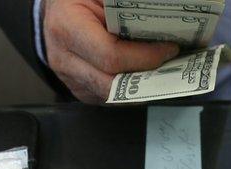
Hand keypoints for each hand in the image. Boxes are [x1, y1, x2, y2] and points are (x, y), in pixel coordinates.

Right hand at [43, 0, 179, 102]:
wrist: (56, 10)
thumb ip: (127, 6)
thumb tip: (163, 11)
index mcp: (67, 28)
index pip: (110, 56)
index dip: (145, 56)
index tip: (169, 48)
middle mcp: (64, 59)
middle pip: (113, 84)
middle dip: (149, 77)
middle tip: (174, 64)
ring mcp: (71, 79)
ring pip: (114, 96)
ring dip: (144, 87)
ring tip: (166, 70)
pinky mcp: (81, 89)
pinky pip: (111, 97)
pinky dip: (133, 89)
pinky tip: (149, 74)